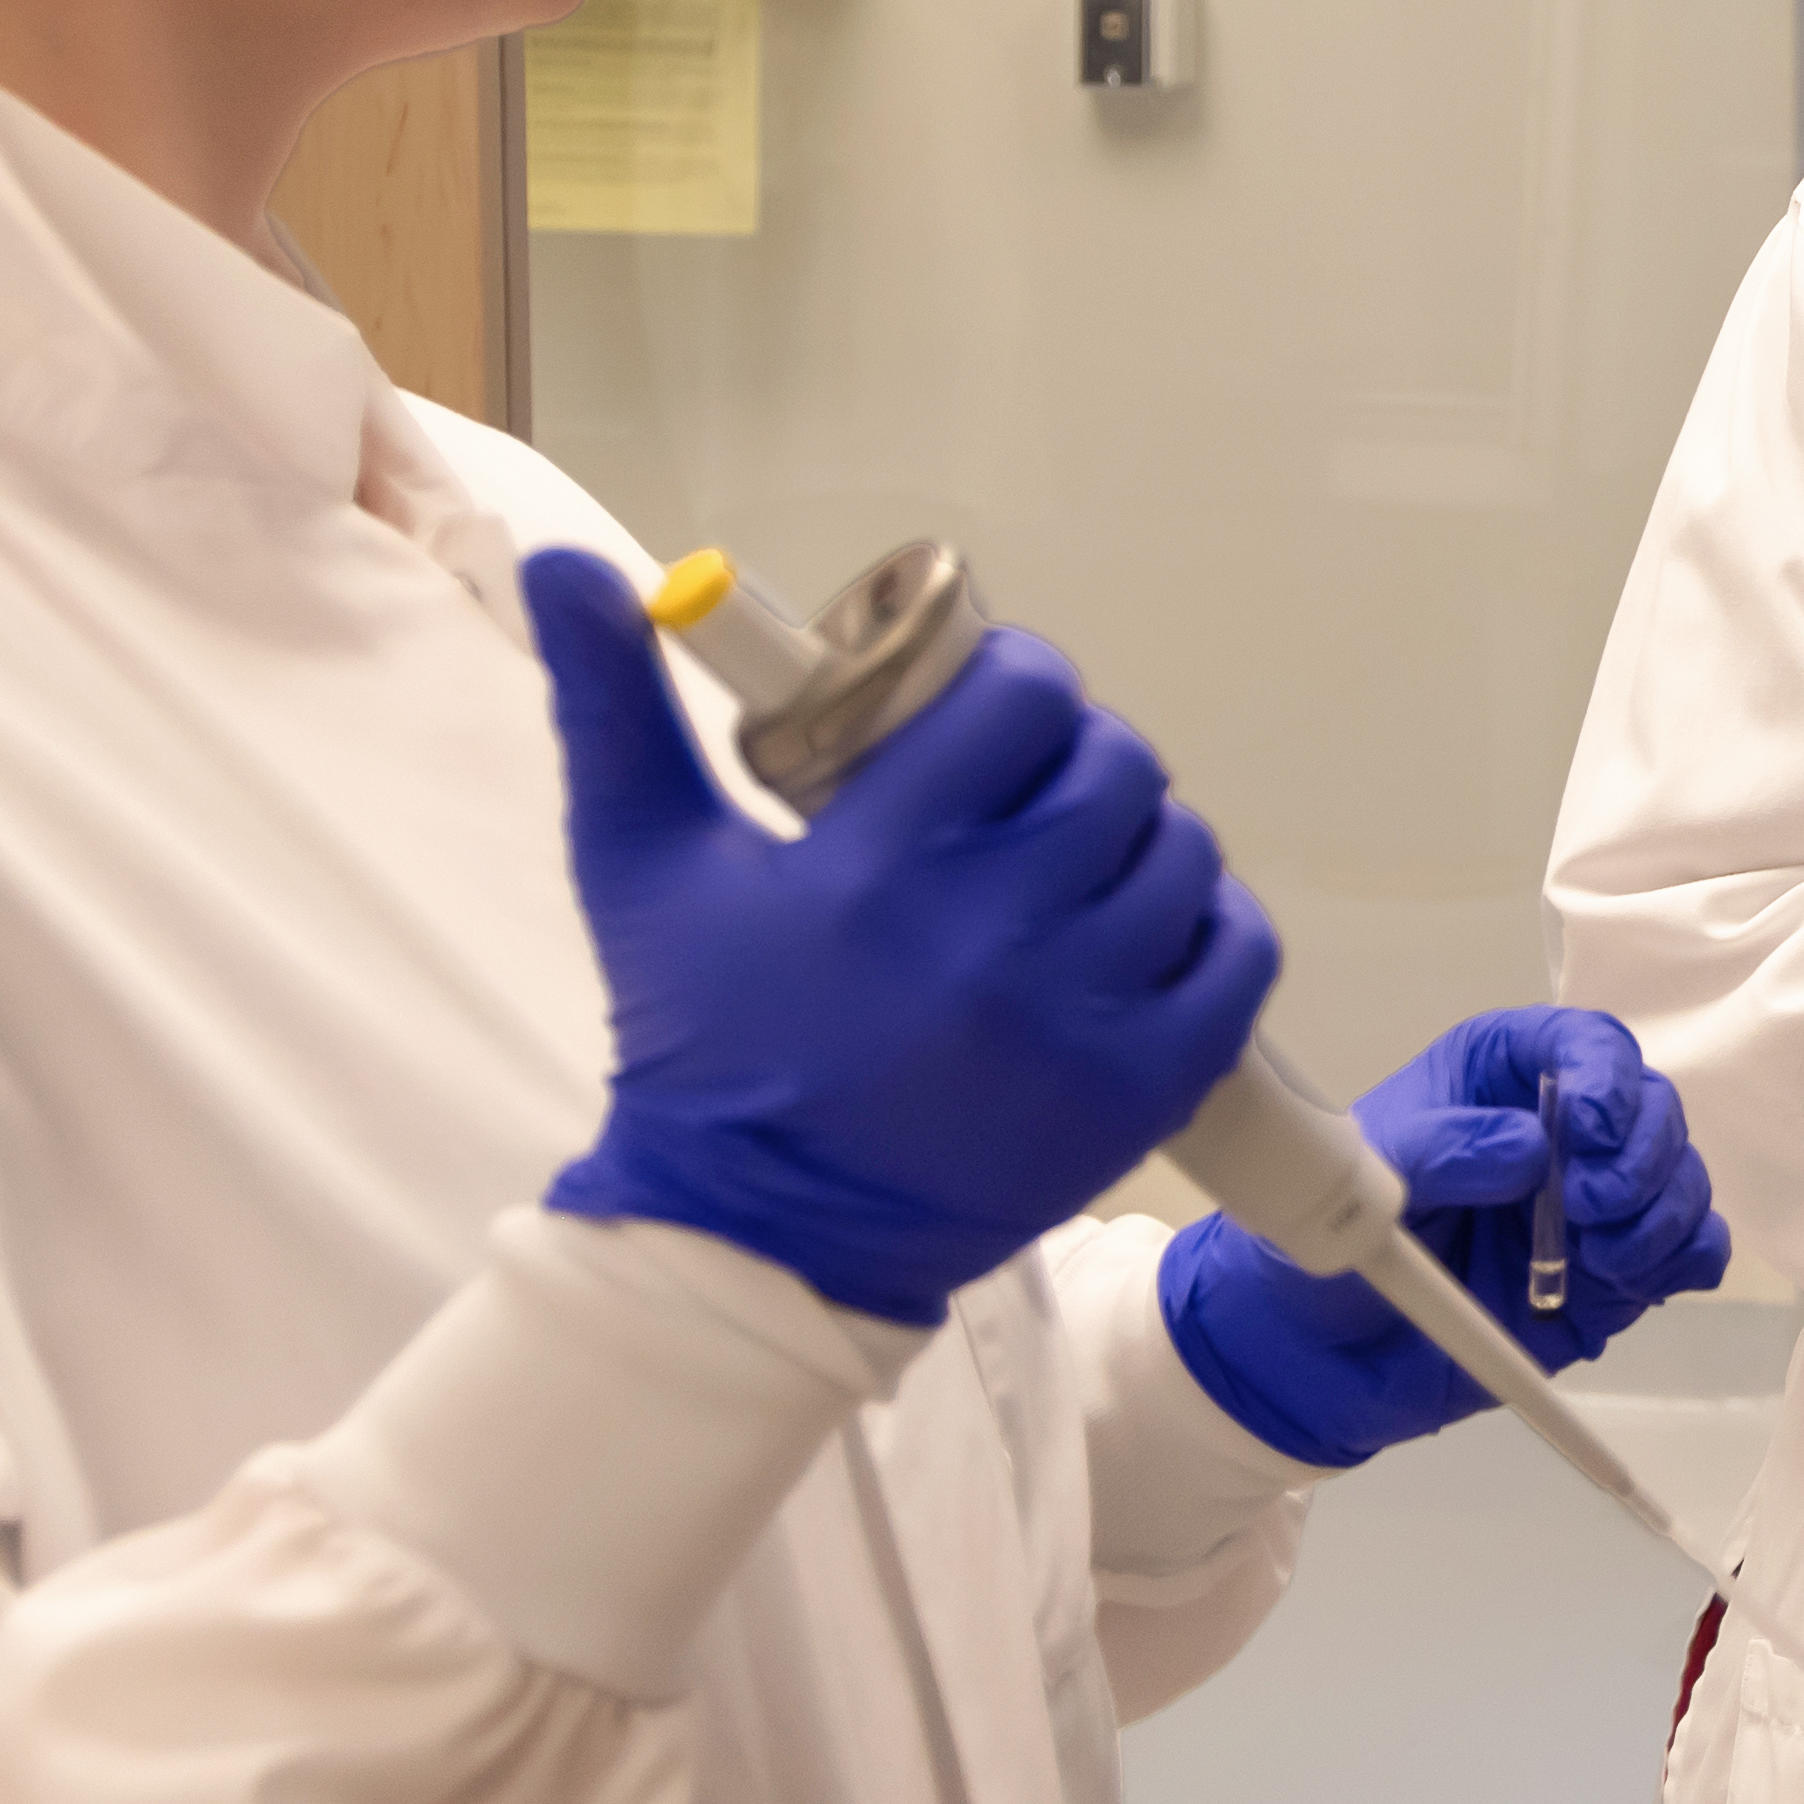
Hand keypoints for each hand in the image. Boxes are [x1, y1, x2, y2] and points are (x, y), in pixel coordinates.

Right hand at [522, 546, 1278, 1325]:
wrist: (760, 1238)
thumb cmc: (704, 1039)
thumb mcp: (636, 866)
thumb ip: (613, 708)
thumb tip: (567, 565)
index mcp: (874, 870)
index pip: (1019, 698)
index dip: (1011, 677)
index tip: (981, 699)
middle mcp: (989, 942)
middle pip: (1113, 768)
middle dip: (1073, 754)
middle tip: (1023, 784)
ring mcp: (1078, 1026)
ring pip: (1181, 854)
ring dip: (1138, 836)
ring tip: (1071, 858)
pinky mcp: (1140, 1095)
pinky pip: (1235, 959)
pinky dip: (1204, 927)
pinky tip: (1134, 928)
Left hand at [1160, 1008, 1728, 1468]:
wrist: (1316, 1366)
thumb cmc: (1323, 1247)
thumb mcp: (1358, 1180)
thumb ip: (1439, 1151)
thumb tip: (1530, 1150)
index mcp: (1499, 1079)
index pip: (1586, 1044)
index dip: (1606, 1077)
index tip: (1586, 1129)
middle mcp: (1561, 1132)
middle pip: (1652, 1109)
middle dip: (1640, 1156)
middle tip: (1590, 1207)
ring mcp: (1595, 1208)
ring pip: (1681, 1179)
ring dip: (1662, 1214)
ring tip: (1599, 1258)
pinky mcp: (1615, 1276)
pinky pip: (1691, 1250)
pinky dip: (1683, 1258)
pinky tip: (1631, 1279)